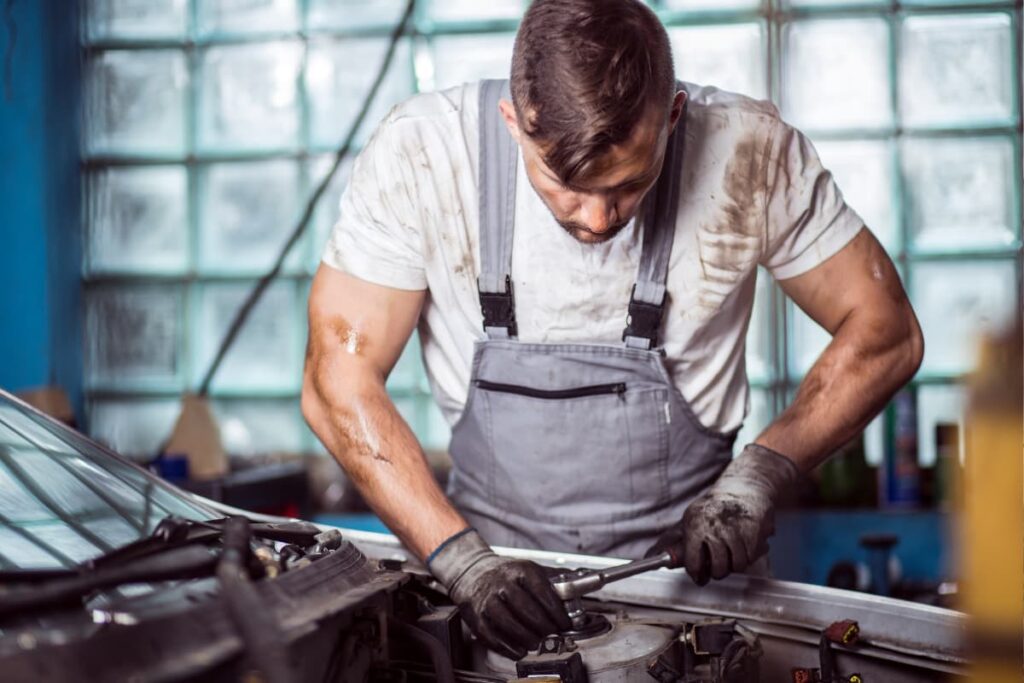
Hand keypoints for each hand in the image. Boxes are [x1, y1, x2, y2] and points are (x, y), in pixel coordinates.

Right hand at [427, 529, 570, 659]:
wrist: (472, 571)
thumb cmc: (506, 574)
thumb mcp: (530, 569)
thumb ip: (555, 577)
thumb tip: (582, 578)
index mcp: (521, 570)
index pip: (542, 591)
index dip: (556, 611)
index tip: (564, 622)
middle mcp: (503, 583)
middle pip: (525, 607)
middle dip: (542, 625)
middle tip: (552, 634)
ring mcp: (488, 599)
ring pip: (507, 621)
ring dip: (525, 636)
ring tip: (536, 643)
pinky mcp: (476, 615)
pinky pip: (490, 634)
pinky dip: (506, 646)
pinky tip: (518, 650)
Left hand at [645, 443, 799, 584]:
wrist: (743, 487)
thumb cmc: (712, 509)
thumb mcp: (688, 520)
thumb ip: (670, 540)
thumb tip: (651, 555)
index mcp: (695, 524)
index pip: (693, 561)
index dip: (696, 573)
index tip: (698, 576)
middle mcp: (715, 527)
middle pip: (718, 568)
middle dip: (717, 572)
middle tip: (716, 568)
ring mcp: (736, 529)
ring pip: (737, 565)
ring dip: (734, 564)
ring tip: (730, 556)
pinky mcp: (754, 531)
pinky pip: (751, 557)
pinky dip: (748, 557)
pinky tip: (743, 547)